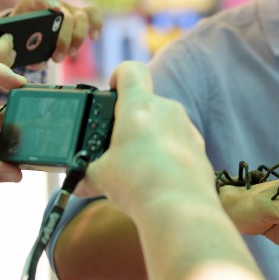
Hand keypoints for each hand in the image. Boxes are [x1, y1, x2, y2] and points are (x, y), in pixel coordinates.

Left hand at [11, 0, 102, 63]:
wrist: (24, 25)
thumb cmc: (20, 31)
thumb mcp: (16, 36)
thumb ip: (24, 49)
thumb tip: (37, 64)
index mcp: (33, 3)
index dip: (50, 1)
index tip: (55, 9)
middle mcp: (54, 3)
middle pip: (66, 16)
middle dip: (64, 38)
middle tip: (57, 57)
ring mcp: (67, 8)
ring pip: (81, 16)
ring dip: (78, 37)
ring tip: (70, 54)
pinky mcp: (78, 16)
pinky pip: (93, 13)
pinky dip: (96, 24)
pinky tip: (94, 37)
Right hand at [77, 61, 216, 215]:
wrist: (180, 208)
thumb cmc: (138, 184)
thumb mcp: (100, 177)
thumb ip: (87, 172)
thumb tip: (79, 182)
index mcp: (140, 107)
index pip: (131, 71)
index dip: (119, 76)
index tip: (112, 92)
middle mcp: (167, 110)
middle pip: (147, 102)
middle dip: (131, 120)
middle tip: (117, 144)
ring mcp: (187, 128)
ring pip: (164, 123)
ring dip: (150, 138)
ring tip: (137, 167)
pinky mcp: (200, 148)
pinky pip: (179, 143)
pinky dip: (168, 154)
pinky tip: (157, 178)